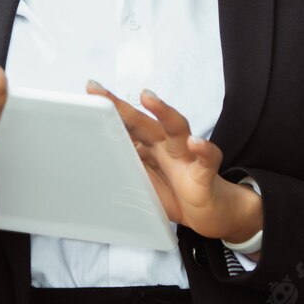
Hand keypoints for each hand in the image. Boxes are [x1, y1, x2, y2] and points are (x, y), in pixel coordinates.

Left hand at [85, 80, 261, 244]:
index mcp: (151, 147)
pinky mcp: (205, 172)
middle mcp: (167, 144)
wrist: (211, 213)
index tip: (91, 90)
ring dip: (163, 112)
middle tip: (101, 92)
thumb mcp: (146, 182)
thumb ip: (128, 166)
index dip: (110, 110)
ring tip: (149, 98)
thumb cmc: (177, 193)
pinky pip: (206, 158)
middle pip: (144, 121)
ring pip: (177, 128)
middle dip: (122, 106)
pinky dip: (203, 149)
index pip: (127, 125)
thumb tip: (100, 156)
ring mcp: (187, 155)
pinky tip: (195, 143)